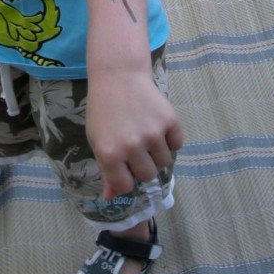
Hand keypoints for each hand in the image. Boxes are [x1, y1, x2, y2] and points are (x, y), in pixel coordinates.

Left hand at [85, 68, 182, 200]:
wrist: (118, 75)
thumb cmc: (103, 109)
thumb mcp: (96, 139)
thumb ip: (106, 170)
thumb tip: (111, 198)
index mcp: (110, 154)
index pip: (126, 186)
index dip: (125, 178)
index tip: (124, 166)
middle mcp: (132, 147)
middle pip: (148, 176)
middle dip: (142, 165)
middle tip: (135, 146)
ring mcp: (153, 134)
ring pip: (164, 162)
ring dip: (157, 153)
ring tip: (146, 133)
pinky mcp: (170, 121)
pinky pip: (177, 145)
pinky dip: (170, 139)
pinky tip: (157, 124)